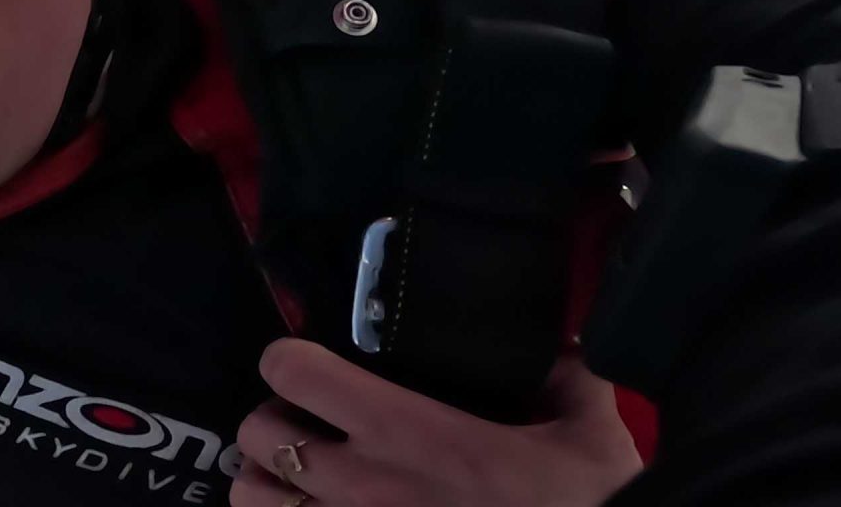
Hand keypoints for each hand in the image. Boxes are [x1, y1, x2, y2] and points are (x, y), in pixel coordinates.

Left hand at [231, 341, 640, 506]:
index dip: (290, 359)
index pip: (293, 371)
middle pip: (256, 433)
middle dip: (275, 422)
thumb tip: (561, 349)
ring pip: (251, 500)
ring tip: (300, 480)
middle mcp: (361, 483)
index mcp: (407, 430)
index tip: (311, 362)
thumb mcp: (589, 433)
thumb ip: (567, 377)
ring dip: (267, 483)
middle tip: (309, 424)